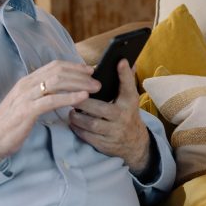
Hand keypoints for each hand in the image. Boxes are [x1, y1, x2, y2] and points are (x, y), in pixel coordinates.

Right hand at [0, 60, 98, 162]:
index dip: (74, 66)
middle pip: (58, 71)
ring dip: (79, 84)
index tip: (90, 70)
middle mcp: (26, 84)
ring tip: (94, 88)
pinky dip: (69, 97)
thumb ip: (43, 94)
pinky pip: (51, 100)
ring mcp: (25, 96)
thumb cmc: (13, 123)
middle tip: (97, 81)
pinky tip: (82, 98)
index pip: (54, 66)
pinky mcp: (26, 110)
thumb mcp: (28, 103)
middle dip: (81, 74)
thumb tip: (64, 89)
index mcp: (27, 81)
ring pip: (57, 82)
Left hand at [67, 59, 151, 173]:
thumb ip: (126, 81)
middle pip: (100, 108)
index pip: (128, 86)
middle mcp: (123, 117)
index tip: (119, 61)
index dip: (124, 74)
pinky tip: (73, 122)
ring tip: (71, 110)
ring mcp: (114, 132)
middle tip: (71, 95)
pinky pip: (87, 136)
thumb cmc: (127, 114)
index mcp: (130, 103)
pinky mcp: (104, 144)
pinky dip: (77, 128)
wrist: (134, 143)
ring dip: (77, 116)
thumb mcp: (130, 99)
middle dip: (83, 102)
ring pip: (91, 124)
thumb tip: (125, 61)